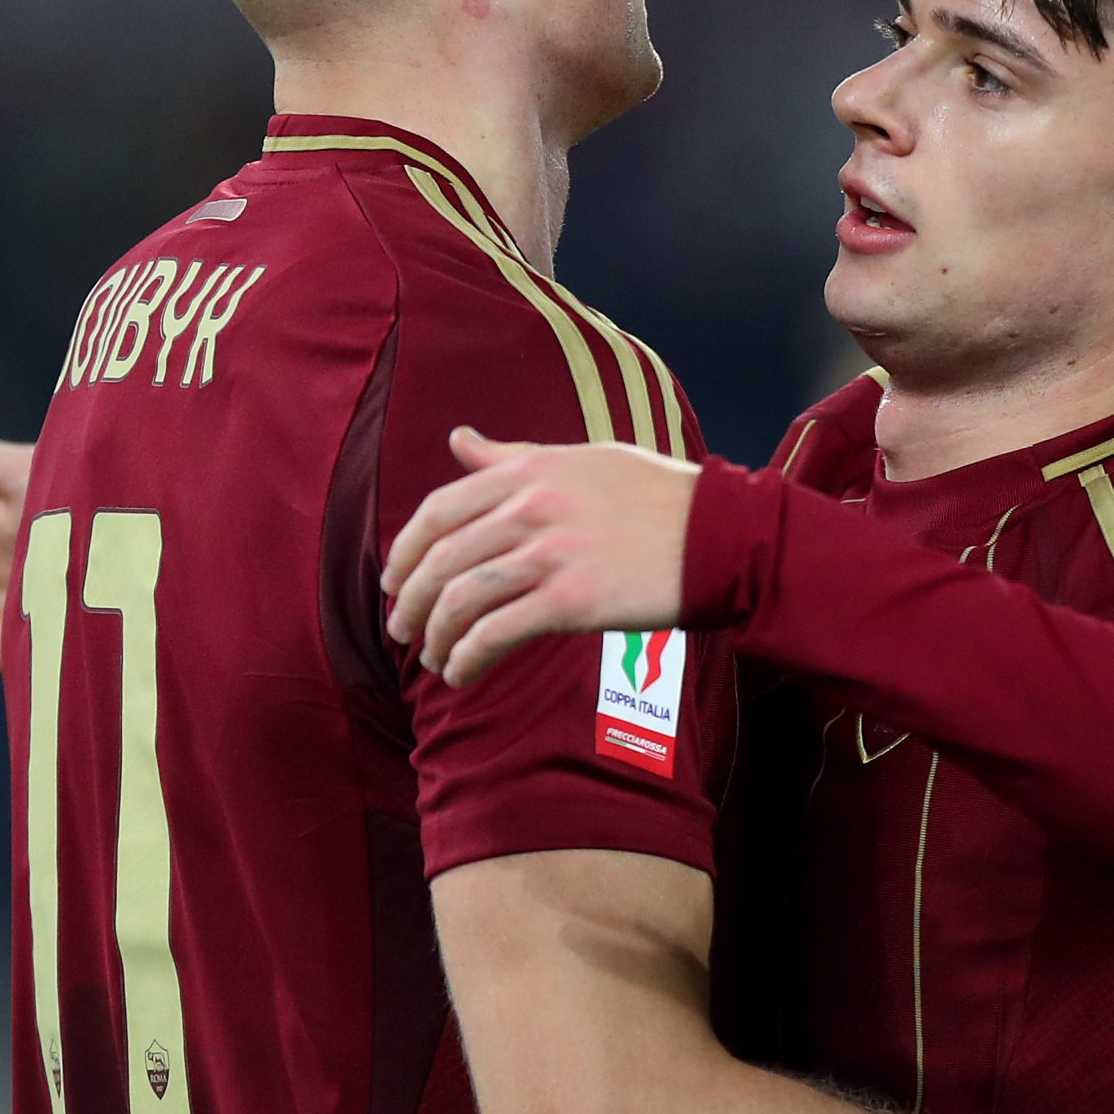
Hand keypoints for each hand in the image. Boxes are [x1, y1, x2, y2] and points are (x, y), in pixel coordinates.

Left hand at [382, 432, 701, 685]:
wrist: (720, 534)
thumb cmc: (656, 497)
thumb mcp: (581, 459)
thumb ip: (514, 456)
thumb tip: (459, 440)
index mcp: (527, 471)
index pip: (438, 510)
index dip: (405, 551)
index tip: (394, 580)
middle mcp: (530, 507)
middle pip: (440, 560)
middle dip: (410, 601)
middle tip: (401, 630)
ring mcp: (549, 554)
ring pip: (460, 600)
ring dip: (435, 637)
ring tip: (433, 659)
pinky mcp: (571, 601)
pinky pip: (495, 634)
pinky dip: (467, 658)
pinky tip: (461, 673)